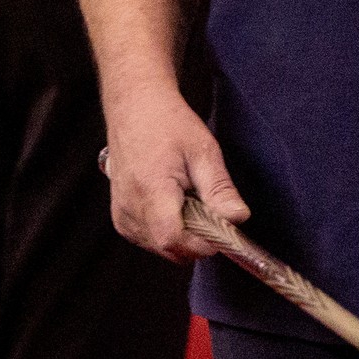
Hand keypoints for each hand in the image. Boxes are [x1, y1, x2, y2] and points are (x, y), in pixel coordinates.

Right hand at [102, 82, 249, 261]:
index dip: (203, 242)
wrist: (135, 108)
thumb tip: (238, 218)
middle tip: (208, 207)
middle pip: (170, 249)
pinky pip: (150, 241)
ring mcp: (122, 216)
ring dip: (183, 235)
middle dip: (196, 239)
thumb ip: (219, 189)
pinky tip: (174, 204)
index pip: (175, 241)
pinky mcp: (120, 218)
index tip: (221, 228)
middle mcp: (130, 208)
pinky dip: (168, 231)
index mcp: (150, 191)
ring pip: (161, 249)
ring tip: (187, 199)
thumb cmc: (167, 123)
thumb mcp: (203, 151)